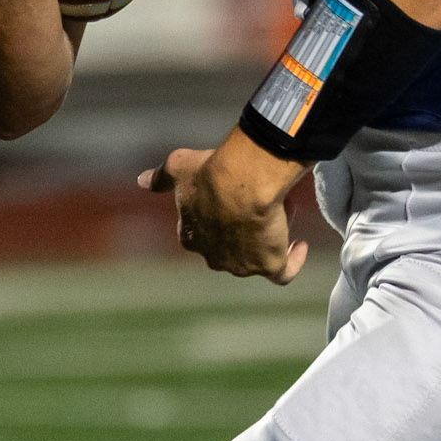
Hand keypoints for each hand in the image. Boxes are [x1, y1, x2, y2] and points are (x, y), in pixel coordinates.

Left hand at [141, 135, 309, 282]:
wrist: (243, 181)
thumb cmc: (210, 171)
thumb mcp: (178, 167)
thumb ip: (161, 177)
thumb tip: (142, 180)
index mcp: (190, 237)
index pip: (201, 234)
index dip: (219, 216)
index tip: (231, 200)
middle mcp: (214, 258)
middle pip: (231, 248)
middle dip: (244, 227)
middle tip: (259, 201)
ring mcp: (241, 266)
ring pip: (257, 257)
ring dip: (268, 237)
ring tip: (281, 210)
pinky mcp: (268, 267)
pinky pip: (283, 272)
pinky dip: (291, 261)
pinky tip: (298, 245)